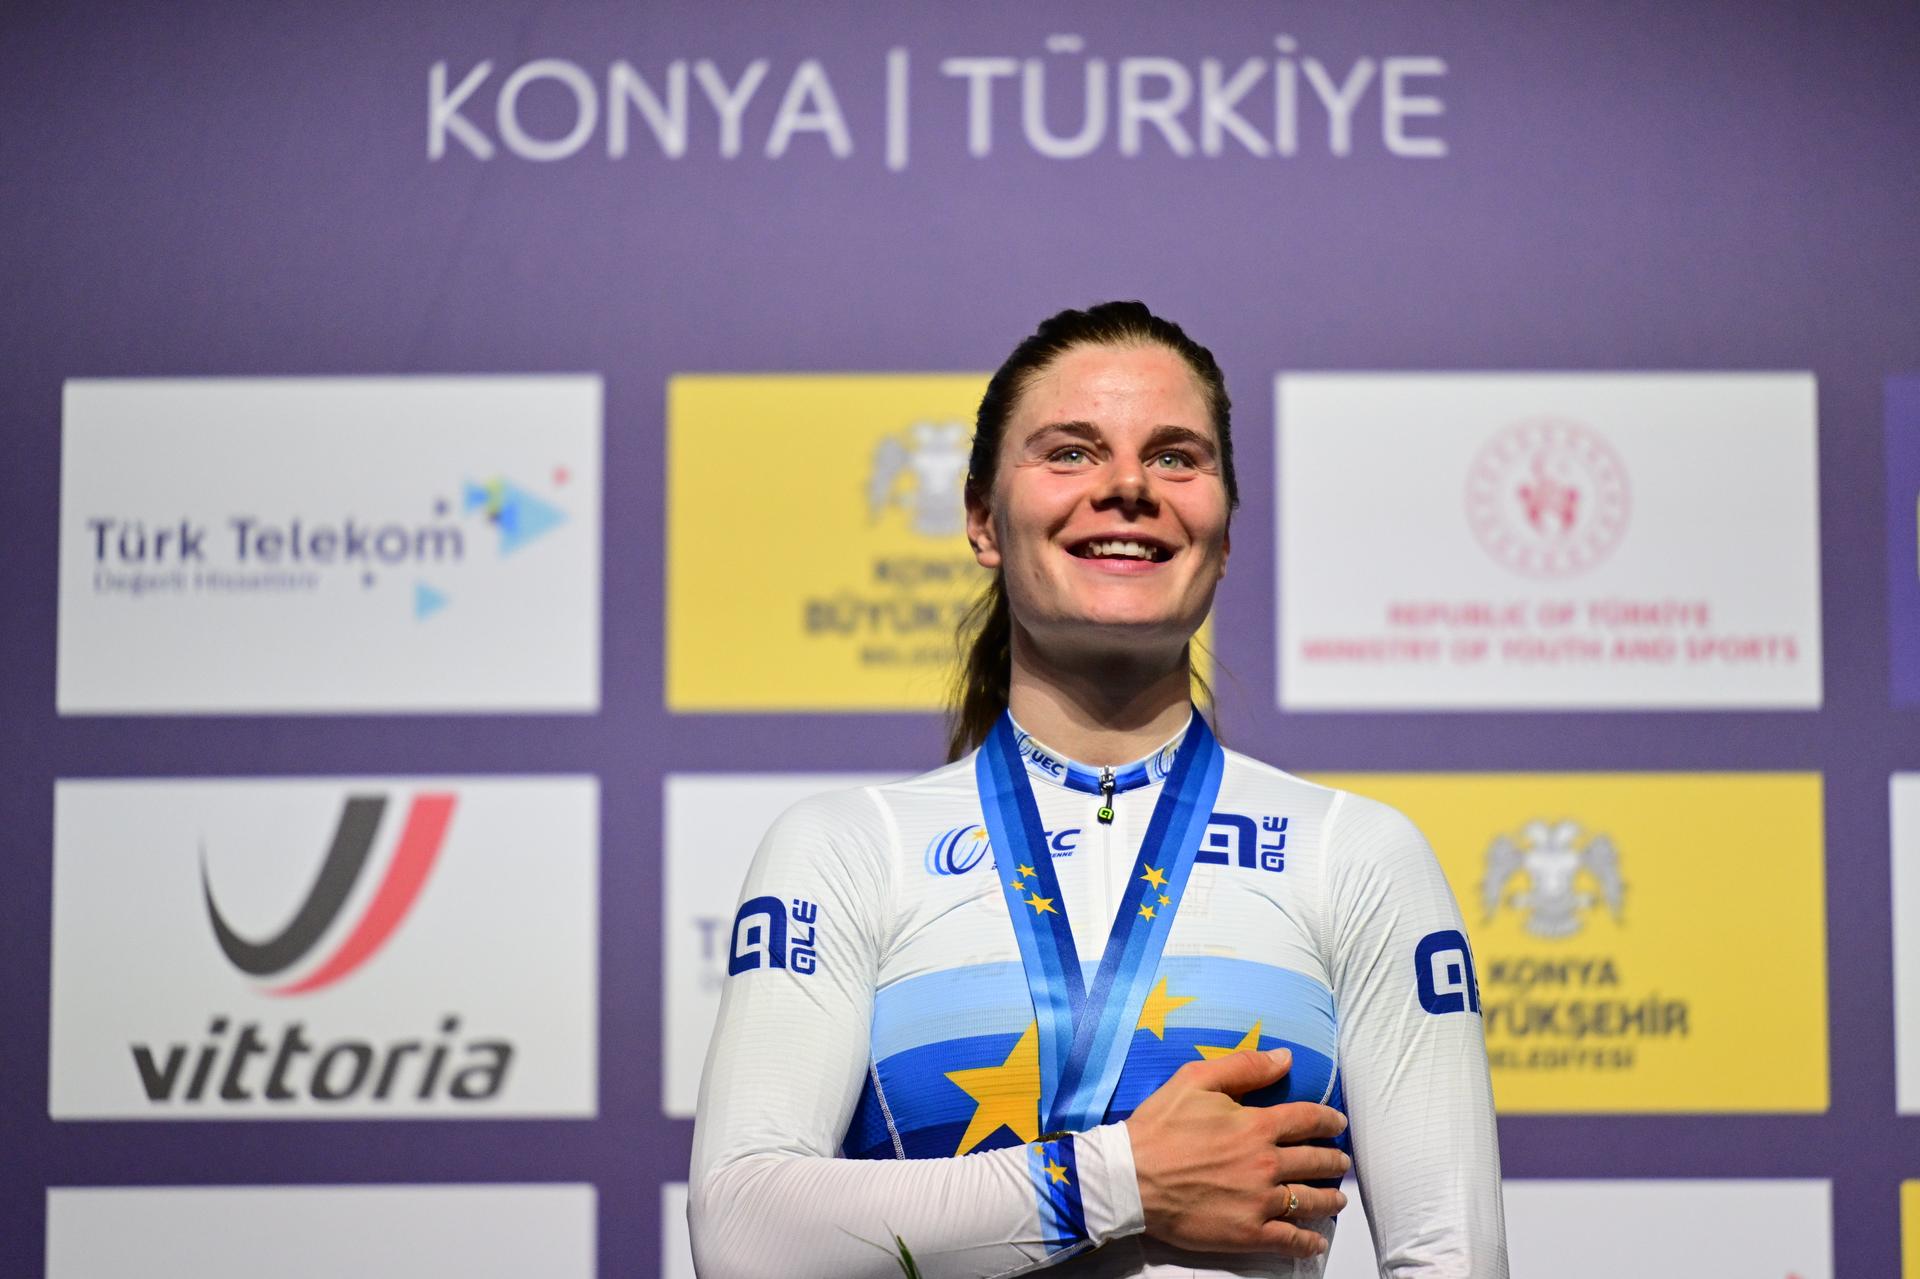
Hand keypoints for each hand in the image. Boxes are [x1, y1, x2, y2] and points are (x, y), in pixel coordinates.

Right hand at [1124, 1047, 1351, 1257]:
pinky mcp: (1247, 1233)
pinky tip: (1317, 1240)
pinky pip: (1290, 1239)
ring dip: (1329, 1200)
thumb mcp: (1196, 1079)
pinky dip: (1309, 1241)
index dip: (1328, 1120)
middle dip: (1333, 1161)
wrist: (1130, 1177)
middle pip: (1315, 1162)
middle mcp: (1266, 1164)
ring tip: (1336, 1199)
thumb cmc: (1159, 1126)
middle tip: (1340, 1163)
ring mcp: (1259, 1202)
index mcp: (1256, 1125)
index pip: (1307, 1119)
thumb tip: (1284, 1057)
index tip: (1337, 1124)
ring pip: (1310, 1201)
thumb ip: (1244, 1066)